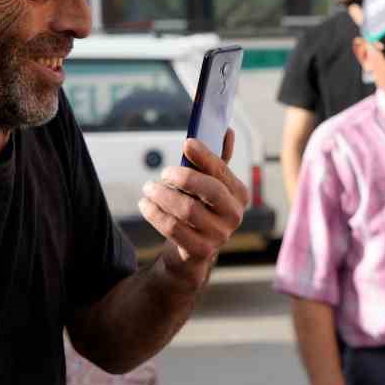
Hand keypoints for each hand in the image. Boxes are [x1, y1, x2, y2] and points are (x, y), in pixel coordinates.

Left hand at [141, 131, 249, 285]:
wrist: (190, 252)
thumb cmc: (199, 210)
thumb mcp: (208, 185)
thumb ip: (215, 161)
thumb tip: (227, 131)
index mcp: (239, 194)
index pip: (222, 171)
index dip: (205, 156)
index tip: (187, 143)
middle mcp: (234, 215)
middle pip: (209, 190)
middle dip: (183, 177)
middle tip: (162, 173)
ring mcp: (219, 235)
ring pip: (187, 209)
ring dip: (162, 195)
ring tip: (148, 189)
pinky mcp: (201, 251)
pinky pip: (173, 228)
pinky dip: (155, 213)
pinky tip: (145, 205)